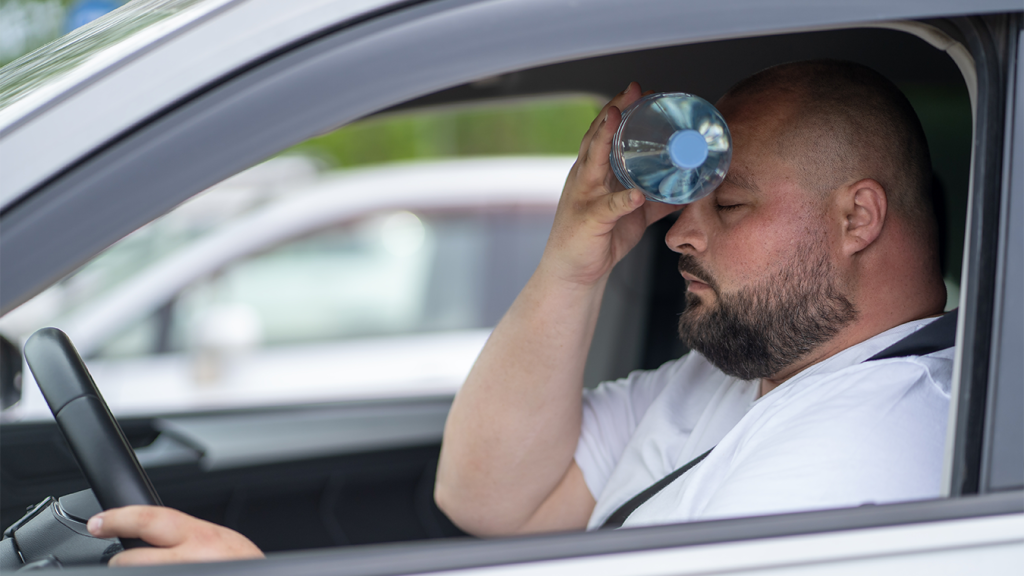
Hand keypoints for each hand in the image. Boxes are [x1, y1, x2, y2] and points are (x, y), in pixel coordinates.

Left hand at [87, 506, 263, 565]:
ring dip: (138, 572)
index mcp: (202, 538)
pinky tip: (158, 574)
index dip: (118, 519)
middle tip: (130, 562)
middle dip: (123, 562)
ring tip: (155, 569)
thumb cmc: (244, 567)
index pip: (149, 519)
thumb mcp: (223, 544)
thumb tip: (154, 533)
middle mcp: (191, 560)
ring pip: (134, 574)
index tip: (99, 523)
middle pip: (130, 559)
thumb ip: (190, 537)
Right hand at [542, 82, 678, 285]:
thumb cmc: (600, 238)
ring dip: (605, 137)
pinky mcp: (589, 221)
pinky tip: (636, 194)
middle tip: (633, 90)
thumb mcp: (632, 213)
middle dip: (613, 111)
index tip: (640, 90)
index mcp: (594, 173)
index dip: (620, 109)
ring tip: (619, 118)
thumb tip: (687, 191)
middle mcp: (585, 179)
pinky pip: (608, 208)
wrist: (575, 273)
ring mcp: (584, 198)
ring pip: (593, 161)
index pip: (604, 133)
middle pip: (596, 136)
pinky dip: (623, 199)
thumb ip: (657, 199)